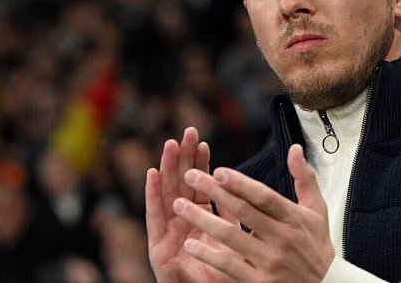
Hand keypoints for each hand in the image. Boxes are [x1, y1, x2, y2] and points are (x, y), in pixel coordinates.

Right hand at [145, 127, 233, 282]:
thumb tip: (248, 195)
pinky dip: (152, 195)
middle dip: (184, 159)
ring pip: (167, 195)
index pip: (200, 188)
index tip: (204, 143)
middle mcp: (182, 226)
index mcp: (201, 224)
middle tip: (188, 133)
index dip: (201, 166)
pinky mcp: (158, 251)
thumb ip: (235, 221)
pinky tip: (152, 174)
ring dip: (168, 168)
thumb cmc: (223, 280)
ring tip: (171, 145)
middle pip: (181, 186)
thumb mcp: (234, 246)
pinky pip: (154, 219)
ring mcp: (168, 237)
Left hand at [174, 144, 333, 281]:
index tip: (218, 171)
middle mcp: (282, 238)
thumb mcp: (317, 210)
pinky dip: (208, 254)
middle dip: (213, 191)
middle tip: (189, 176)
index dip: (241, 183)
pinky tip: (189, 244)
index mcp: (293, 218)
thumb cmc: (315, 246)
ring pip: (231, 237)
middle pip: (243, 211)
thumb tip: (295, 149)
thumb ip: (304, 178)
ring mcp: (270, 261)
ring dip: (202, 220)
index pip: (264, 196)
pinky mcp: (260, 282)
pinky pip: (229, 266)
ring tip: (179, 206)